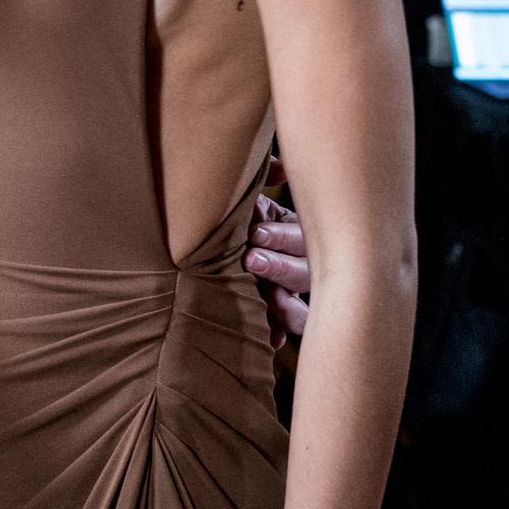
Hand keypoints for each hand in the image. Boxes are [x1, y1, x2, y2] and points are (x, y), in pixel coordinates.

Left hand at [244, 156, 309, 347]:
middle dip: (279, 265)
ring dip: (286, 305)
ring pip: (302, 307)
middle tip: (250, 259)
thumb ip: (266, 176)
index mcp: (294, 232)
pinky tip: (272, 339)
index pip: (300, 236)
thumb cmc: (234, 215)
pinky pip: (286, 332)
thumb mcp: (248, 195)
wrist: (205, 250)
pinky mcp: (276, 319)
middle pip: (303, 271)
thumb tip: (282, 169)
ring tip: (266, 301)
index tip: (255, 233)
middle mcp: (299, 264)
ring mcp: (289, 294)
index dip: (282, 236)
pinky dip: (280, 334)